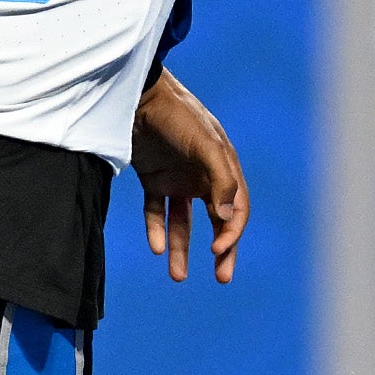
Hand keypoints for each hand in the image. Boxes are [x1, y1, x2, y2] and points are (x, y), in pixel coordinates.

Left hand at [132, 71, 248, 284]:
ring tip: (178, 276)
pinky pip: (155, 212)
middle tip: (221, 277)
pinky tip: (156, 248)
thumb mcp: (205, 145)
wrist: (138, 96)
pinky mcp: (152, 179)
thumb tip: (226, 220)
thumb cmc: (178, 116)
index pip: (236, 210)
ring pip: (183, 223)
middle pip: (216, 222)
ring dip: (181, 249)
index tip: (218, 252)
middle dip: (221, 250)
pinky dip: (156, 230)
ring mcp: (178, 180)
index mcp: (224, 169)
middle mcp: (204, 178)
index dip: (231, 233)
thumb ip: (219, 180)